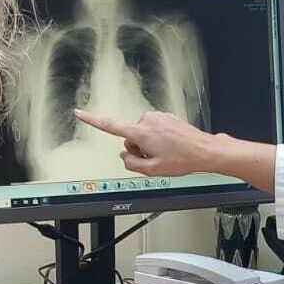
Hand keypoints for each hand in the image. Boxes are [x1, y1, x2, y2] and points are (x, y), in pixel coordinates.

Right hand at [73, 109, 221, 177]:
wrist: (203, 150)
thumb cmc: (182, 159)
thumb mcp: (152, 170)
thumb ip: (132, 164)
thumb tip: (125, 157)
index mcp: (142, 133)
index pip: (111, 127)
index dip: (93, 120)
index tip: (80, 113)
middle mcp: (148, 120)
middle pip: (130, 137)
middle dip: (138, 149)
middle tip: (155, 158)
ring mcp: (157, 117)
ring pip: (142, 134)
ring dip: (149, 144)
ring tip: (165, 152)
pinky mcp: (165, 116)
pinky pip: (153, 129)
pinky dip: (158, 138)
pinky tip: (170, 145)